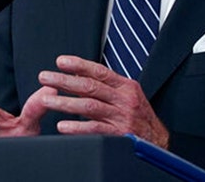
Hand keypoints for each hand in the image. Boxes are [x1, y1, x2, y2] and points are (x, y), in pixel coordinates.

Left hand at [37, 55, 168, 148]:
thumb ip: (104, 86)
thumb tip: (78, 73)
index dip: (79, 65)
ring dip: (65, 103)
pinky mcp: (120, 135)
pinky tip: (63, 126)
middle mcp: (124, 100)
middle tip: (45, 77)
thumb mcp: (126, 96)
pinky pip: (95, 129)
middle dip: (64, 81)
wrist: (159, 143)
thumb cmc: (139, 117)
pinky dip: (77, 127)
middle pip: (90, 86)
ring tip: (46, 100)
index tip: (60, 62)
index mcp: (126, 86)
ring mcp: (122, 117)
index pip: (99, 71)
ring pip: (89, 106)